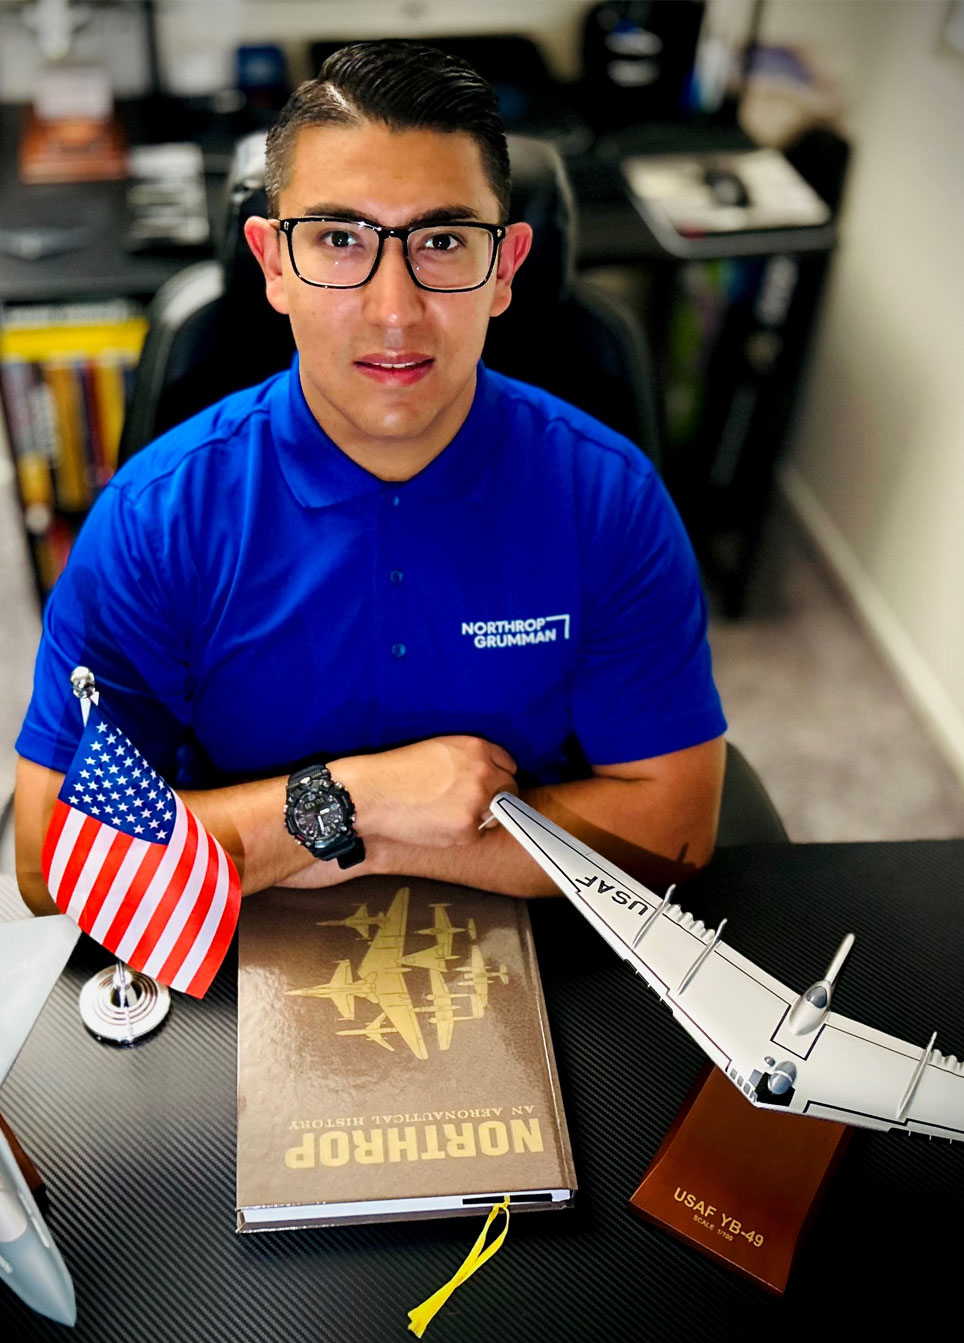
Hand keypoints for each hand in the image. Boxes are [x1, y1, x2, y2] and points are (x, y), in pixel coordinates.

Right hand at [330, 736, 517, 848]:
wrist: (372, 793)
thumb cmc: (398, 770)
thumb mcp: (439, 749)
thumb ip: (469, 758)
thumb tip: (491, 774)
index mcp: (477, 748)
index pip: (509, 765)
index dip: (498, 776)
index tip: (489, 785)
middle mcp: (484, 773)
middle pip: (510, 790)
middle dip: (496, 798)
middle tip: (472, 804)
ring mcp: (477, 801)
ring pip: (496, 815)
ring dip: (481, 816)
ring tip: (450, 814)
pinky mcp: (467, 828)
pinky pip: (478, 834)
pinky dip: (464, 833)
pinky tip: (441, 825)